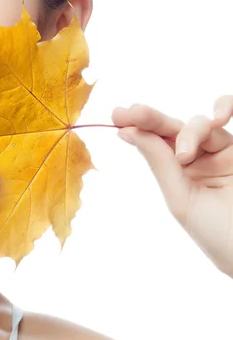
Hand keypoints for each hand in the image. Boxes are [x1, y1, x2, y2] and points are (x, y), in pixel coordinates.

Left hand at [112, 96, 232, 278]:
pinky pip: (230, 112)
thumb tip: (127, 131)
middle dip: (150, 118)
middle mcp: (199, 157)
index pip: (154, 141)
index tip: (118, 116)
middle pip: (172, 128)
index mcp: (178, 171)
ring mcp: (223, 151)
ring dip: (190, 132)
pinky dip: (225, 106)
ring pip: (200, 125)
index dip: (137, 125)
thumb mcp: (181, 198)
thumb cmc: (218, 234)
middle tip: (132, 112)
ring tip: (184, 154)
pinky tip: (219, 116)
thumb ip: (160, 163)